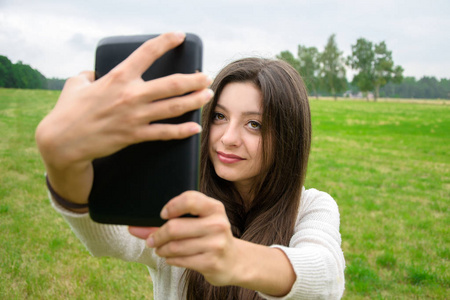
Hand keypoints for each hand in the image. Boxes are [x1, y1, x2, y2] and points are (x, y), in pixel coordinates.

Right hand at [36, 32, 212, 204]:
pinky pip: (164, 133)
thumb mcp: (76, 84)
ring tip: (208, 95)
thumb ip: (88, 75)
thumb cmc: (68, 111)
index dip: (166, 41)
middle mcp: (130, 95)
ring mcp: (134, 116)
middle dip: (193, 79)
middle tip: (206, 76)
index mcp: (117, 77)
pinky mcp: (134, 135)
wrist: (62, 143)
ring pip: (173, 107)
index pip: (147, 52)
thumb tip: (93, 74)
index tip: (180, 36)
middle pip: (171, 84)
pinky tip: (194, 128)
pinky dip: (182, 131)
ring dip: (194, 100)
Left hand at [129, 191, 240, 286]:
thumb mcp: (199, 222)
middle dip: (158, 235)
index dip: (171, 206)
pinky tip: (171, 257)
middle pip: (175, 227)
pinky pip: (180, 260)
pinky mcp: (211, 262)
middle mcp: (217, 224)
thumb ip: (170, 221)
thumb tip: (135, 228)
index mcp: (214, 208)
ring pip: (175, 246)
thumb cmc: (210, 236)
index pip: (189, 199)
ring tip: (160, 249)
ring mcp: (216, 244)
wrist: (233, 260)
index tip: (162, 215)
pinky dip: (170, 259)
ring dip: (161, 249)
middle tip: (152, 240)